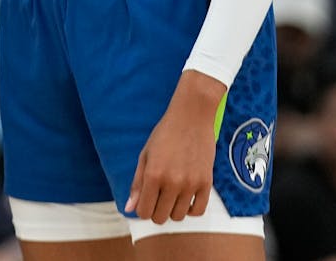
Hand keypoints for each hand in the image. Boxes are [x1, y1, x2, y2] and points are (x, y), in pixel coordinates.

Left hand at [125, 70, 223, 222]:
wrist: (192, 117)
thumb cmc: (165, 134)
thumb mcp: (145, 156)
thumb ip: (137, 184)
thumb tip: (129, 209)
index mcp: (153, 175)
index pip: (144, 211)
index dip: (142, 209)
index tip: (145, 201)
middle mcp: (172, 182)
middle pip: (160, 217)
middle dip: (156, 211)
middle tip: (158, 197)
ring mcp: (191, 184)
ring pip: (179, 216)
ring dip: (172, 210)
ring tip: (171, 195)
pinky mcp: (207, 183)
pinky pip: (198, 211)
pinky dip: (190, 210)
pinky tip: (185, 198)